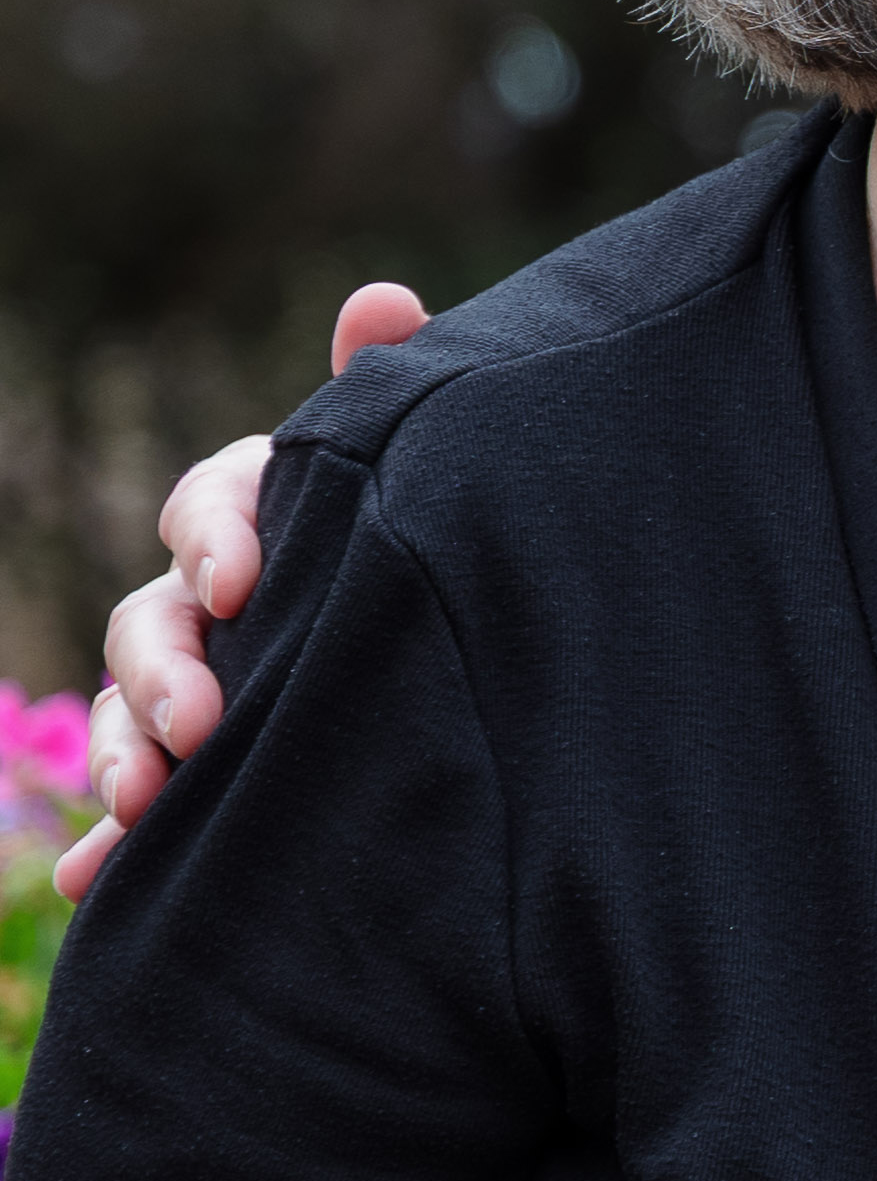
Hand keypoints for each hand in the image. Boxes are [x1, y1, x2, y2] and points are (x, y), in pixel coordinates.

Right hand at [57, 283, 430, 900]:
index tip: (241, 582)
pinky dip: (109, 848)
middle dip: (161, 670)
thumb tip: (380, 296)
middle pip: (150, 620)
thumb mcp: (418, 465)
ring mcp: (200, 686)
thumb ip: (388, 389)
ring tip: (143, 805)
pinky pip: (138, 811)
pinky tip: (96, 884)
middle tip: (197, 719)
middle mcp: (216, 598)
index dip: (215, 536)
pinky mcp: (202, 770)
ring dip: (126, 756)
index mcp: (265, 512)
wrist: (477, 639)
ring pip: (131, 714)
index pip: (210, 502)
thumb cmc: (430, 525)